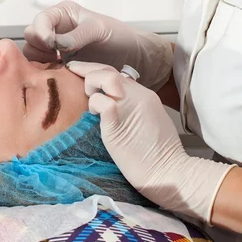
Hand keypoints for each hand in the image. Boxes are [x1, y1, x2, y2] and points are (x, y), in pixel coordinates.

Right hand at [23, 1, 172, 90]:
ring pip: (33, 54)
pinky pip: (42, 69)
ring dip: (41, 62)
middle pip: (31, 37)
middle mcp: (55, 29)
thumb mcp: (100, 30)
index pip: (40, 20)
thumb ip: (78, 35)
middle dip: (40, 47)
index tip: (53, 45)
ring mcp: (55, 49)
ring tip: (61, 68)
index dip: (42, 32)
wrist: (131, 57)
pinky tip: (61, 75)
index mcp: (63, 13)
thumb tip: (57, 43)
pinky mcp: (58, 66)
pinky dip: (46, 72)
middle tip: (58, 58)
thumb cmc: (118, 37)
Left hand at [68, 61, 234, 222]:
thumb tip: (118, 106)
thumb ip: (136, 110)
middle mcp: (138, 95)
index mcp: (145, 95)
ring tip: (88, 99)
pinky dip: (94, 103)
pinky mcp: (118, 123)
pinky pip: (102, 102)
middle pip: (109, 70)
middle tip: (72, 70)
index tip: (84, 72)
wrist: (169, 173)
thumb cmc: (160, 155)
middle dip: (87, 68)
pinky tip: (93, 115)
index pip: (118, 74)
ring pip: (105, 77)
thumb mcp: (151, 122)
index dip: (99, 70)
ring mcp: (129, 107)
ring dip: (91, 83)